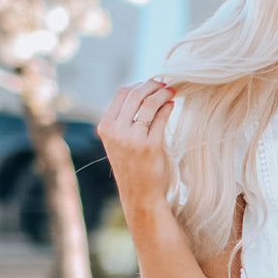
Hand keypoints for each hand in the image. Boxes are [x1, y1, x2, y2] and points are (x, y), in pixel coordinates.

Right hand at [96, 77, 175, 213]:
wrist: (140, 194)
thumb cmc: (133, 166)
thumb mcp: (119, 141)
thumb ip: (124, 118)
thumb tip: (143, 90)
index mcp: (106, 127)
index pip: (122, 94)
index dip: (138, 85)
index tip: (151, 84)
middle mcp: (116, 131)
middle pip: (135, 95)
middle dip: (152, 86)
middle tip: (165, 83)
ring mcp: (133, 139)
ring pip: (148, 104)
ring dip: (162, 94)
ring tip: (172, 91)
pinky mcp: (150, 146)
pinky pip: (160, 118)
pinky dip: (167, 108)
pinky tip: (172, 105)